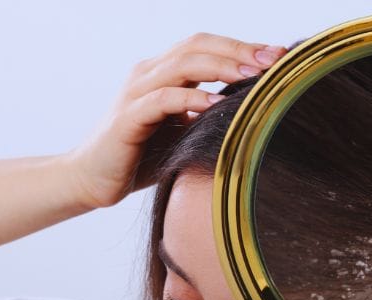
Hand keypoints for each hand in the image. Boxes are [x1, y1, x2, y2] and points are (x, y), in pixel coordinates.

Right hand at [65, 33, 286, 208]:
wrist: (92, 180)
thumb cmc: (140, 159)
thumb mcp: (184, 134)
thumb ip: (209, 119)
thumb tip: (253, 114)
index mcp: (164, 75)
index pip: (207, 47)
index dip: (242, 47)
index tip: (279, 56)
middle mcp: (149, 75)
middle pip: (198, 46)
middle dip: (240, 49)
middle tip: (275, 59)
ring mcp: (136, 93)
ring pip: (182, 64)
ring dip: (222, 66)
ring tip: (254, 74)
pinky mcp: (128, 119)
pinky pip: (163, 100)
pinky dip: (191, 98)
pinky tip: (217, 104)